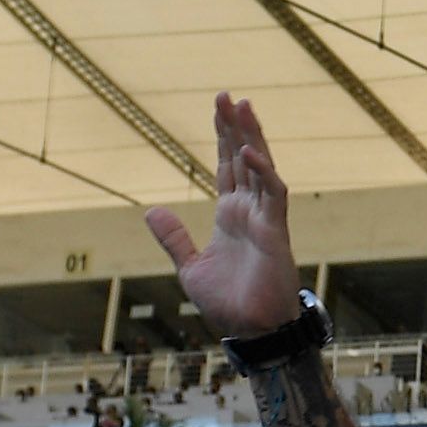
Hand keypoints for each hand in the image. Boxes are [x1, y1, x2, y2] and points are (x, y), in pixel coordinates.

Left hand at [143, 95, 307, 340]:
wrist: (249, 331)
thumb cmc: (227, 303)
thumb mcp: (189, 267)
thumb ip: (174, 237)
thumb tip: (151, 211)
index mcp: (230, 216)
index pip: (227, 167)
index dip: (223, 137)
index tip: (219, 107)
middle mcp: (249, 212)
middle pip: (244, 158)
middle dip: (235, 127)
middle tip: (227, 95)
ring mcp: (264, 219)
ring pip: (261, 168)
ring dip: (252, 137)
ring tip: (242, 107)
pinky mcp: (275, 232)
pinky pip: (273, 195)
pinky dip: (262, 172)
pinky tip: (249, 152)